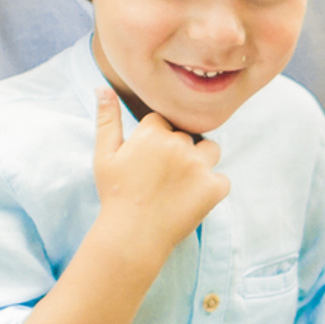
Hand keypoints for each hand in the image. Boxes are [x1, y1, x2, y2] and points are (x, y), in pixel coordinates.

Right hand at [91, 90, 228, 252]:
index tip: (147, 161)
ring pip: (211, 150)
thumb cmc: (115, 195)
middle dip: (178, 151)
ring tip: (181, 184)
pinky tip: (191, 200)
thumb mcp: (104, 155)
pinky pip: (222, 179)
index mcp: (153, 132)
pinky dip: (211, 189)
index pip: (164, 121)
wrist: (132, 236)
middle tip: (161, 178)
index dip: (155, 140)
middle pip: (187, 136)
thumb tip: (103, 87)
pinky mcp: (215, 188)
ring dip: (201, 162)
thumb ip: (107, 119)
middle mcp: (179, 144)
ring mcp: (199, 166)